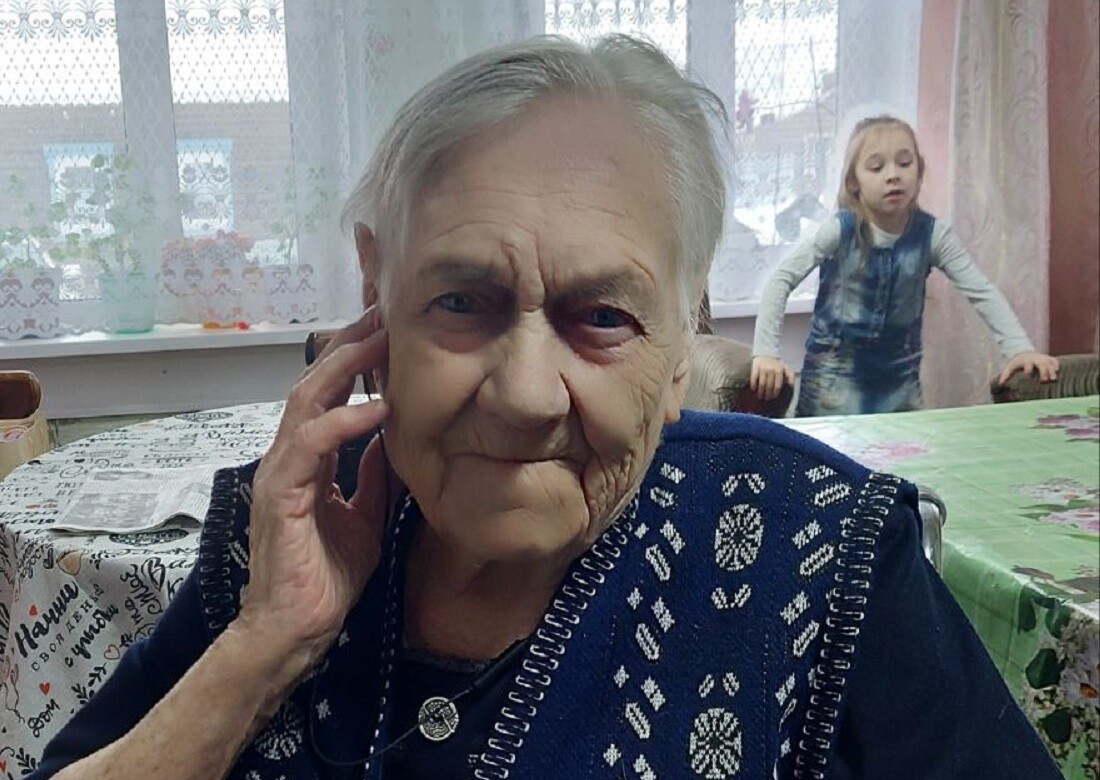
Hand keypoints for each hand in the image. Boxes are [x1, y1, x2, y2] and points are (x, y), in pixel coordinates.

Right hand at [238, 309, 390, 675]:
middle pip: (313, 383)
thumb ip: (370, 476)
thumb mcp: (364, 515)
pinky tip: (377, 408)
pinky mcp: (281, 493)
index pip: (327, 395)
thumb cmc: (325, 577)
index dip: (355, 360)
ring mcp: (279, 472)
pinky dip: (344, 421)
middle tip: (382, 312)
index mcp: (306, 460)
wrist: (297, 629)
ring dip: (344, 367)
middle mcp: (287, 456)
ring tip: (380, 339)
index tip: (387, 330)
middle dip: (349, 345)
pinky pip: (311, 444)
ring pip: (305, 401)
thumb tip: (389, 437)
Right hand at [750, 355, 794, 401]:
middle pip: (769, 386)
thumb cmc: (777, 363)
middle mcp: (771, 370)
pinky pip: (754, 378)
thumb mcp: (786, 367)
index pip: (777, 386)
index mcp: (779, 371)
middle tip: (766, 399)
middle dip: (768, 394)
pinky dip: (753, 385)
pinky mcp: (755, 367)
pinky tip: (753, 389)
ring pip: (762, 384)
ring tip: (760, 397)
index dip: (775, 393)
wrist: (766, 352)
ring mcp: (763, 369)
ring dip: (760, 392)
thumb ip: (790, 376)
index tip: (773, 397)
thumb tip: (791, 385)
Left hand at [997, 351, 1059, 385]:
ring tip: (1054, 379)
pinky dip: (1056, 364)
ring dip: (1052, 370)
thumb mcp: (1010, 367)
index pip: (1027, 365)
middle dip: (1043, 372)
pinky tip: (1058, 370)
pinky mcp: (1048, 358)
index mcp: (1026, 361)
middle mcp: (1035, 359)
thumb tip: (1000, 384)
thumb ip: (1005, 375)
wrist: (1024, 353)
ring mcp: (1042, 358)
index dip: (1028, 370)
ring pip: (1049, 363)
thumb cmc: (1017, 363)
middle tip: (1044, 381)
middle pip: (1041, 364)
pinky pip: (1054, 360)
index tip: (1028, 375)